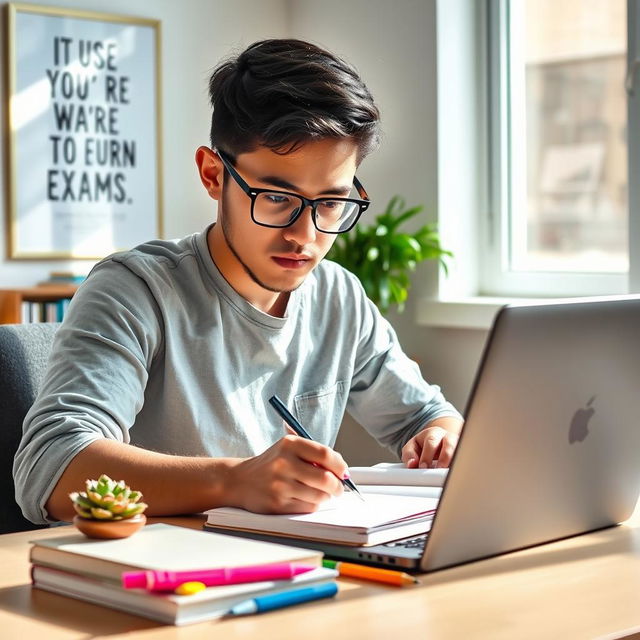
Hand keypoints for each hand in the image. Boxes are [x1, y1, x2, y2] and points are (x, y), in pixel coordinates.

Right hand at [226, 435, 346, 513]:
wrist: (240, 480)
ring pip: (319, 496)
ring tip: (318, 492)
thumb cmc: (272, 464)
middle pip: (326, 479)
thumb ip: (314, 454)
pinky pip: (308, 508)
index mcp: (289, 444)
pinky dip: (312, 505)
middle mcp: (284, 463)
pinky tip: (304, 498)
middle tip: (338, 488)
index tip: (344, 472)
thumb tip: (342, 469)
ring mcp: (280, 485)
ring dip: (325, 497)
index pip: (325, 454)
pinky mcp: (277, 504)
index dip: (340, 465)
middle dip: (338, 486)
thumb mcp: (289, 449)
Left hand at [401, 421, 461, 468]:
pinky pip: (466, 460)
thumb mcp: (412, 447)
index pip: (431, 442)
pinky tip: (458, 474)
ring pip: (461, 451)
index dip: (427, 456)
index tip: (423, 467)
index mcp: (433, 433)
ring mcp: (458, 445)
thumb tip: (413, 464)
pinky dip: (463, 467)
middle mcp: (448, 437)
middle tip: (438, 469)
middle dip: (444, 458)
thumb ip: (409, 455)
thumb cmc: (423, 446)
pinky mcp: (465, 454)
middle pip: (449, 444)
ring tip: (450, 474)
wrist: (437, 443)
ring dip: (456, 462)